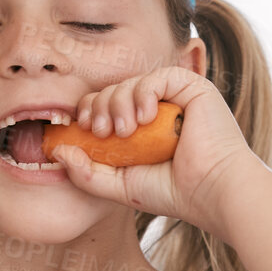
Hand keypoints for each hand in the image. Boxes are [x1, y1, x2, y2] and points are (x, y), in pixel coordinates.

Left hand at [53, 66, 264, 236]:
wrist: (213, 192)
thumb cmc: (175, 192)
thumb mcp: (121, 186)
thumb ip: (88, 173)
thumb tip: (57, 152)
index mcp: (143, 129)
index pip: (107, 107)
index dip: (90, 111)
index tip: (87, 129)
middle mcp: (159, 110)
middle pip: (114, 90)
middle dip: (101, 106)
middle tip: (103, 131)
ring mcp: (176, 97)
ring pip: (131, 83)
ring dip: (119, 103)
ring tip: (126, 130)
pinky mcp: (193, 88)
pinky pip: (157, 77)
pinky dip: (144, 93)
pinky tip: (144, 117)